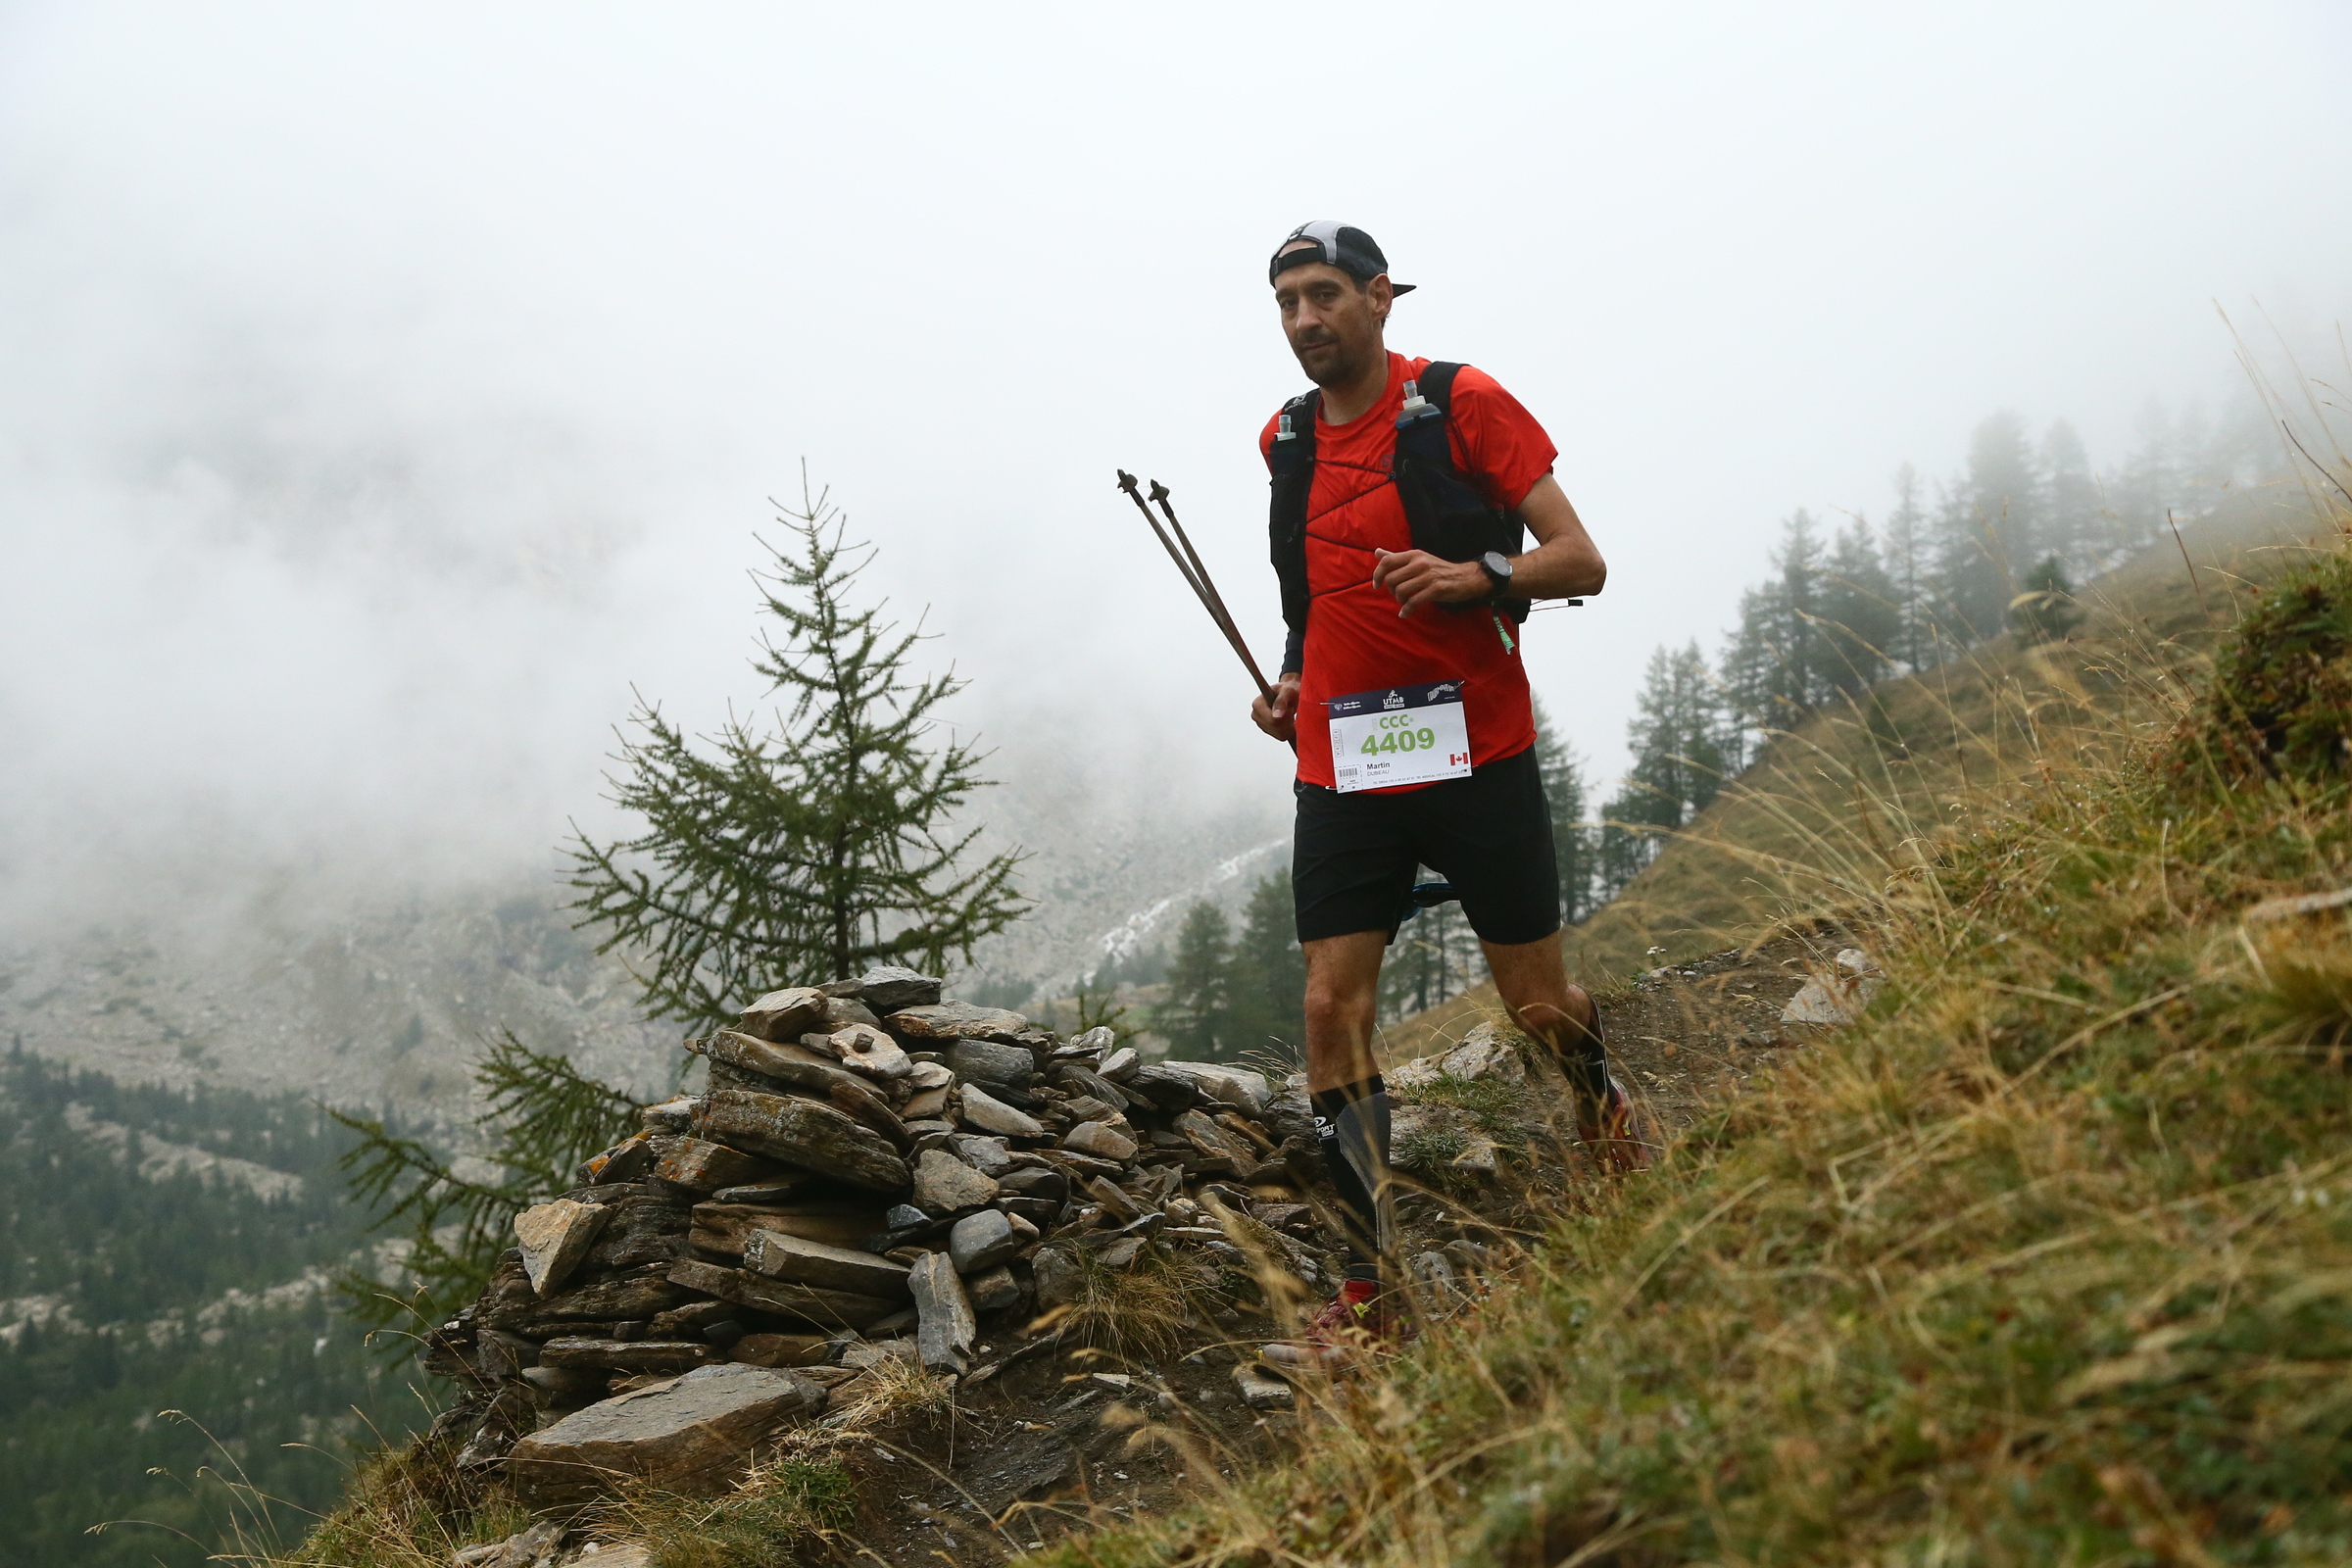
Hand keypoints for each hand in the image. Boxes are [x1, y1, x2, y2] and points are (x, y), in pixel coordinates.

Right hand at [1252, 673, 1300, 741]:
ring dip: (1289, 726)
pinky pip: (1281, 736)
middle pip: (1276, 728)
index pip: (1272, 720)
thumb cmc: (1288, 689)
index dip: (1285, 717)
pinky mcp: (1267, 730)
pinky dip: (1288, 730)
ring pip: (1280, 734)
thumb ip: (1281, 701)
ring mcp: (1261, 724)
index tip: (1288, 708)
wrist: (1289, 694)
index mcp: (1257, 704)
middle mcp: (1256, 715)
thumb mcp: (1287, 691)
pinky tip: (1287, 720)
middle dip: (1287, 721)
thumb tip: (1276, 716)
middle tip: (1289, 709)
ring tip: (1288, 713)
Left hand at [1371, 548, 1489, 616]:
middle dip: (1390, 590)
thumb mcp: (1418, 559)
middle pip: (1391, 579)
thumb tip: (1377, 552)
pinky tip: (1405, 613)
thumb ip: (1397, 557)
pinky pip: (1413, 602)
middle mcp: (1420, 563)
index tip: (1376, 584)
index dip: (1377, 574)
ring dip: (1399, 600)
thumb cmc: (1438, 569)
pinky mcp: (1436, 589)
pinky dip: (1406, 610)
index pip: (1387, 561)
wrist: (1465, 577)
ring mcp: (1428, 576)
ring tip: (1404, 602)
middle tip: (1397, 594)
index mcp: (1414, 555)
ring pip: (1400, 591)